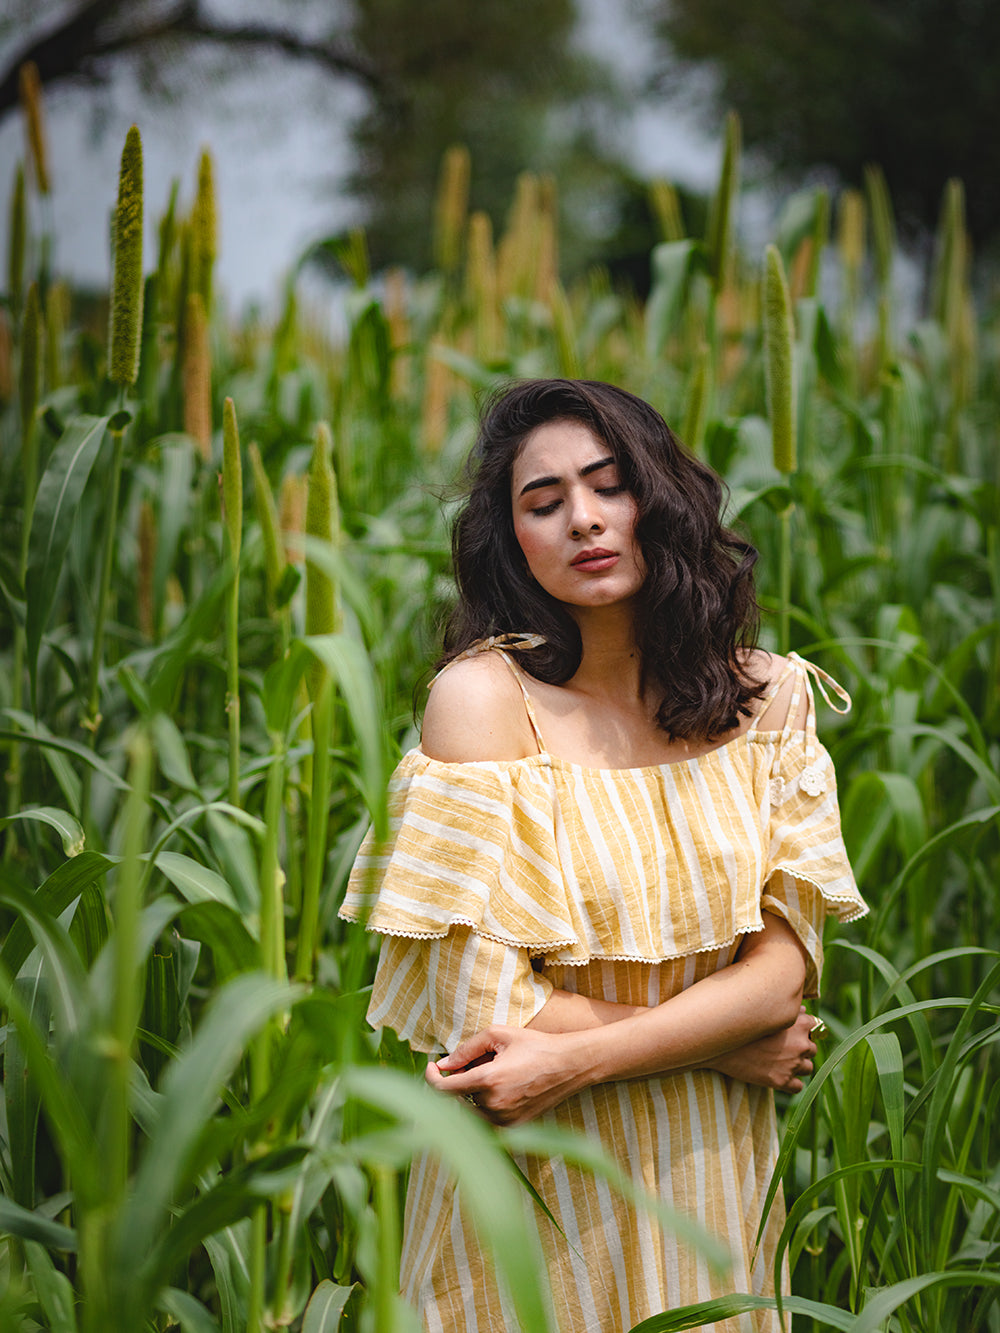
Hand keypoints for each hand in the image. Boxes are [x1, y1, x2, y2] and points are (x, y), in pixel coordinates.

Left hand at [425, 1024, 586, 1125]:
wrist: (569, 1066)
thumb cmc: (534, 1045)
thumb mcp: (498, 1035)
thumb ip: (466, 1049)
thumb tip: (443, 1064)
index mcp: (488, 1081)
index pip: (443, 1089)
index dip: (430, 1078)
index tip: (431, 1067)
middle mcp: (494, 1106)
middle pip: (455, 1099)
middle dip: (456, 1080)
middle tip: (473, 1062)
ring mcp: (503, 1121)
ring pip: (469, 1110)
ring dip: (470, 1093)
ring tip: (492, 1072)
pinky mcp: (512, 1129)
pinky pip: (484, 1119)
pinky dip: (483, 1104)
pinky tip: (499, 1087)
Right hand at [707, 1007, 818, 1091]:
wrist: (719, 1046)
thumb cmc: (741, 1025)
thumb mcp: (765, 1013)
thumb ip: (788, 1010)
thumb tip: (803, 1010)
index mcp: (799, 1024)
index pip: (815, 1026)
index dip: (804, 1029)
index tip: (793, 1032)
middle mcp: (800, 1045)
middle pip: (813, 1049)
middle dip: (801, 1049)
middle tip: (784, 1048)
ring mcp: (792, 1064)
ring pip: (808, 1068)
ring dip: (798, 1066)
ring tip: (781, 1062)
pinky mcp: (782, 1082)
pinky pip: (797, 1087)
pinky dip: (790, 1083)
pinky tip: (777, 1076)